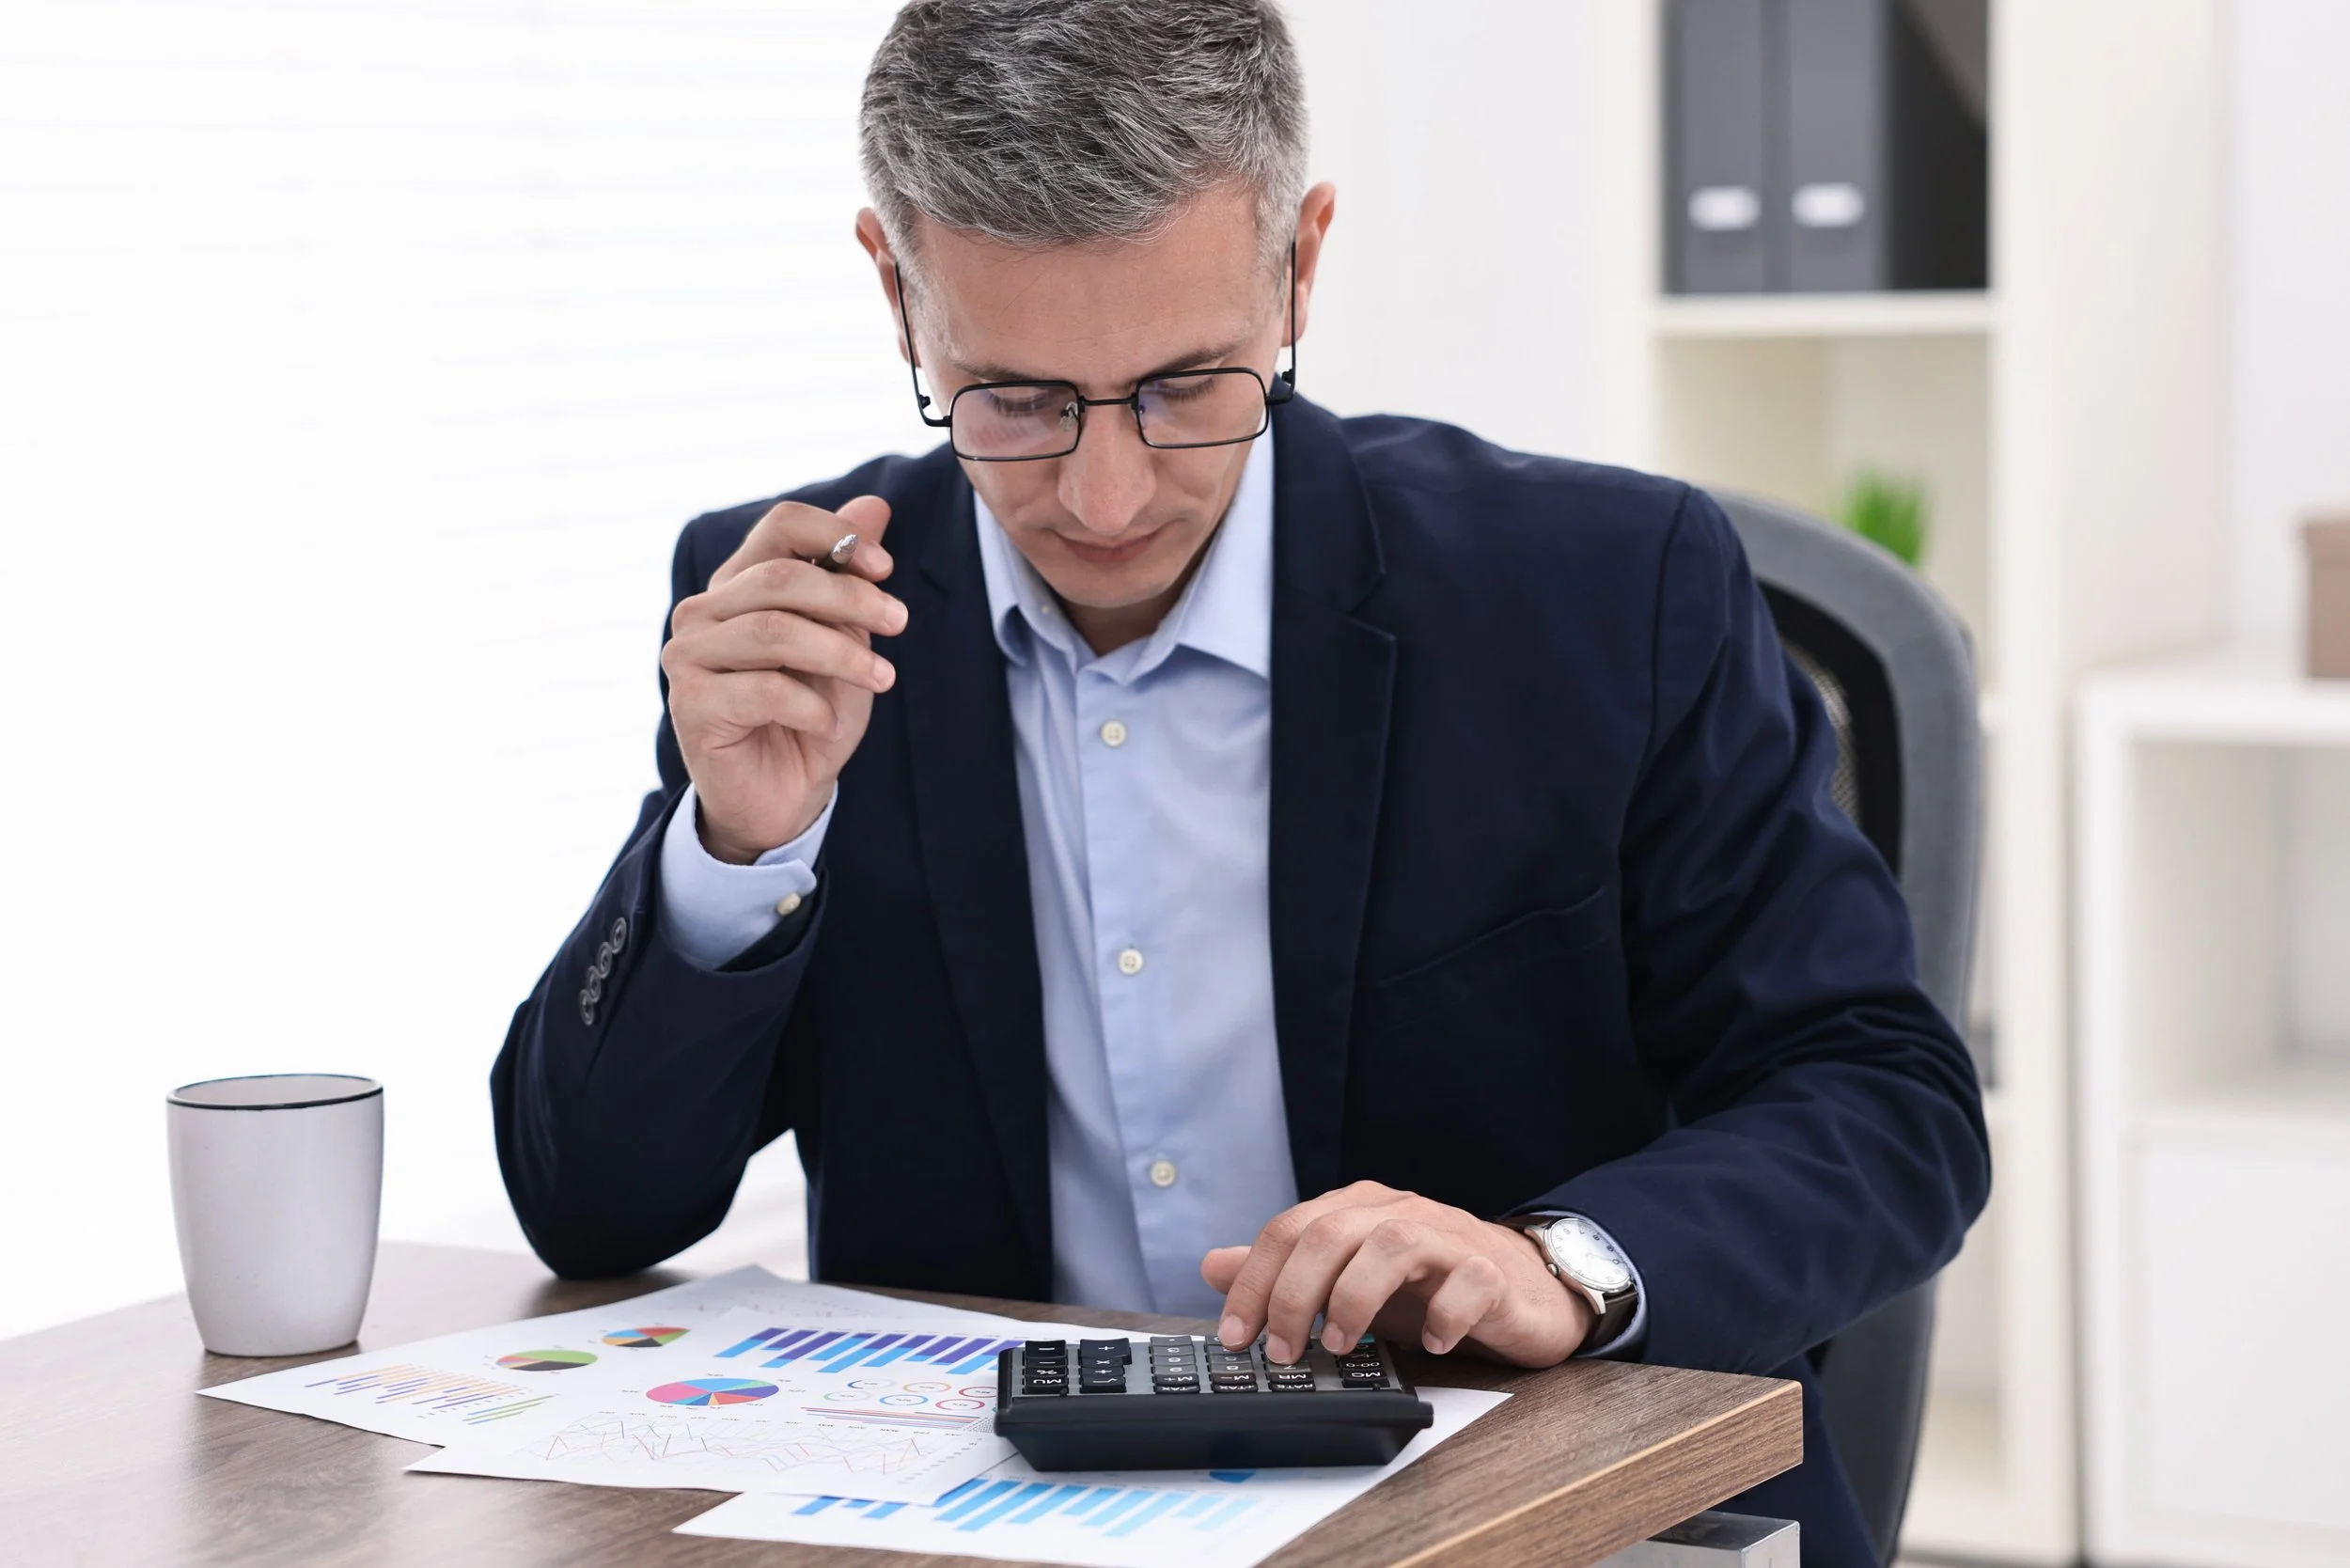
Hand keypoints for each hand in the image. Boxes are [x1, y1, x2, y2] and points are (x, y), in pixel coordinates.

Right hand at [661, 495, 908, 861]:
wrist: (783, 796)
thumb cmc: (811, 713)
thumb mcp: (844, 638)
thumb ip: (849, 575)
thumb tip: (875, 505)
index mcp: (738, 584)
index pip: (780, 526)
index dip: (836, 535)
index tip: (885, 568)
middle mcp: (702, 612)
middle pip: (783, 579)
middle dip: (853, 599)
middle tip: (901, 623)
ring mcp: (688, 657)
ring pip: (775, 631)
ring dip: (842, 654)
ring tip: (882, 678)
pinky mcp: (690, 705)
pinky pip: (763, 689)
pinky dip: (811, 705)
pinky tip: (828, 722)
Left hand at [1200, 1181, 1592, 1366]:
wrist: (1522, 1287)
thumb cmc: (1427, 1284)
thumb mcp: (1345, 1279)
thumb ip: (1282, 1272)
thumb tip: (1210, 1266)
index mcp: (1356, 1210)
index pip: (1289, 1229)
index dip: (1254, 1281)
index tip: (1236, 1335)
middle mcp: (1398, 1213)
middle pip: (1331, 1233)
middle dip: (1296, 1295)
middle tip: (1283, 1353)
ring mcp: (1448, 1237)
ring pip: (1393, 1244)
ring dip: (1356, 1299)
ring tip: (1342, 1347)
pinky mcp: (1491, 1271)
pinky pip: (1467, 1281)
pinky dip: (1443, 1314)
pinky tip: (1429, 1345)